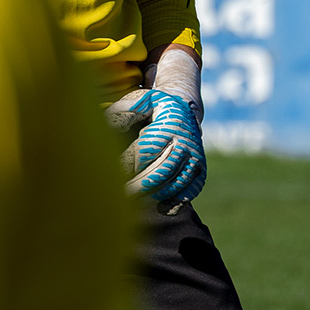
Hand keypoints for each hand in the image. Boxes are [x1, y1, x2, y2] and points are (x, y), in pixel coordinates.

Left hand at [104, 88, 206, 210]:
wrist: (185, 112)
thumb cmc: (155, 110)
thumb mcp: (141, 102)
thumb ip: (124, 112)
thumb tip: (110, 129)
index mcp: (169, 124)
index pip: (146, 150)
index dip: (128, 164)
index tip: (111, 174)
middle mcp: (186, 142)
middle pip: (161, 171)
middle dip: (138, 186)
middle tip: (119, 195)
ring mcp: (195, 158)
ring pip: (176, 184)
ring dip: (154, 196)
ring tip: (133, 202)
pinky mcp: (200, 171)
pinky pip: (190, 191)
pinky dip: (175, 202)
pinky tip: (159, 207)